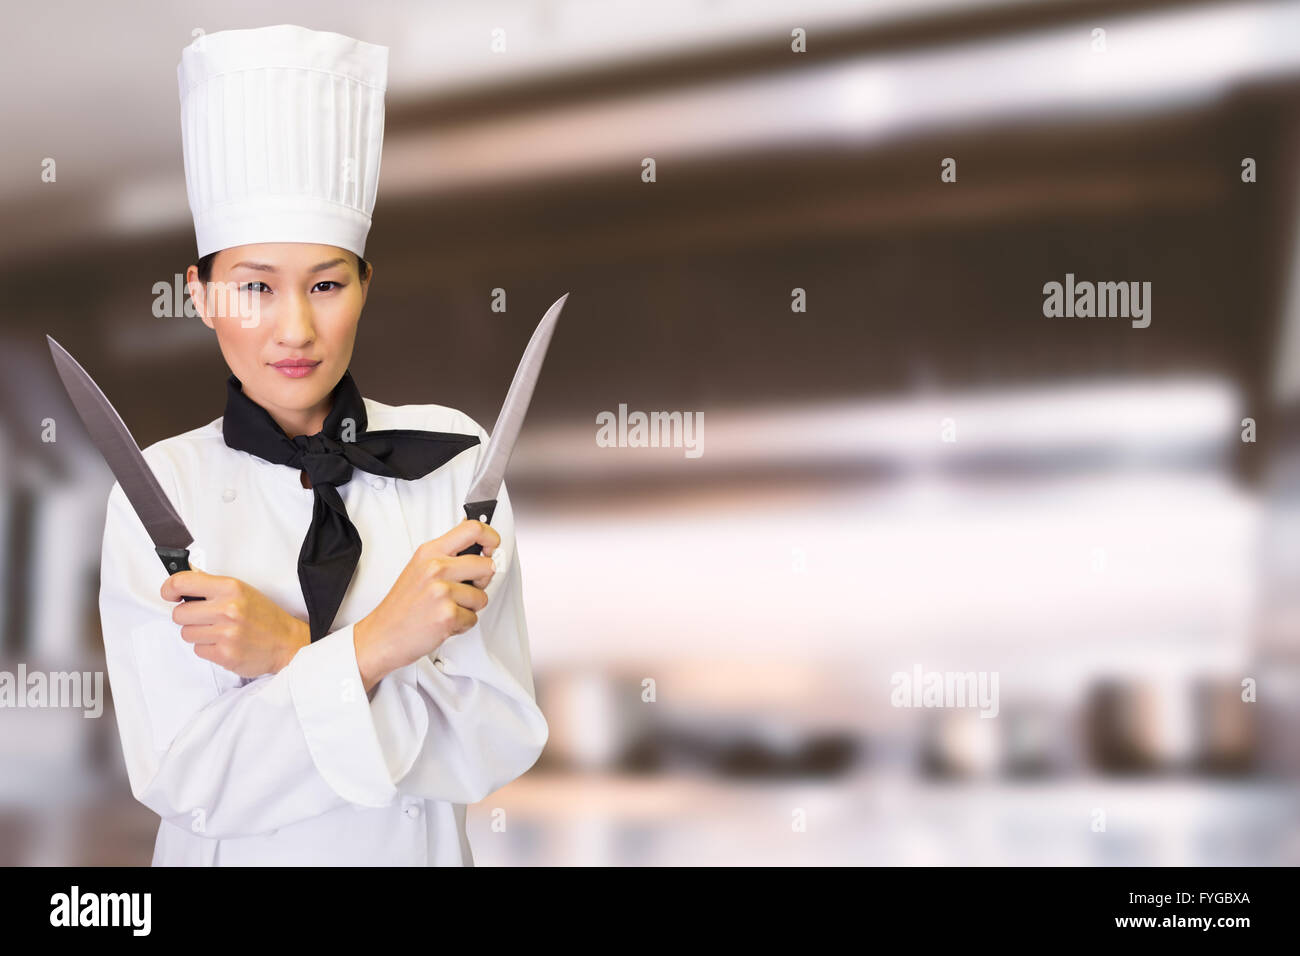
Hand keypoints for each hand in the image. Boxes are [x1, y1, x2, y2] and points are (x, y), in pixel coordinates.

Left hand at [161, 566, 309, 677]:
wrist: (287, 643)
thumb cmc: (263, 616)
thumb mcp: (242, 591)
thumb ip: (212, 586)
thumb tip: (183, 580)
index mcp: (230, 587)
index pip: (183, 582)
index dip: (169, 589)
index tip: (169, 594)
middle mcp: (227, 608)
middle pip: (179, 614)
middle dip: (188, 617)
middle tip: (205, 618)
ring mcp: (226, 633)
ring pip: (186, 634)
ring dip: (198, 634)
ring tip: (219, 632)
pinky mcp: (225, 654)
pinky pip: (198, 650)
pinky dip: (208, 648)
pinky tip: (225, 644)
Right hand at [353, 520, 500, 692]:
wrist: (381, 635)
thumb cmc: (402, 606)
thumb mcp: (419, 568)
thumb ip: (446, 556)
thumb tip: (479, 548)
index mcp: (430, 552)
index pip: (472, 529)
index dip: (491, 536)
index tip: (493, 546)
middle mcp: (436, 567)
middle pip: (487, 565)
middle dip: (483, 581)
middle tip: (465, 589)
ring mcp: (442, 591)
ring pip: (482, 596)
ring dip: (469, 607)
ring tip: (446, 608)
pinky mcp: (447, 614)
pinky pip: (473, 618)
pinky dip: (462, 624)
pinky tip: (442, 622)